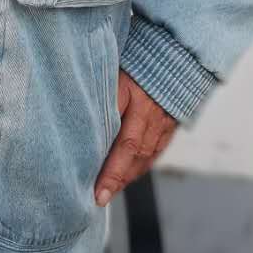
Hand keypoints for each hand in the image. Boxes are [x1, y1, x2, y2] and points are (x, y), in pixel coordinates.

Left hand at [94, 71, 177, 204]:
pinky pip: (155, 152)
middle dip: (116, 179)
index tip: (97, 191)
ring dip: (127, 176)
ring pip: (145, 157)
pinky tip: (128, 175)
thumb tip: (81, 118)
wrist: (171, 54)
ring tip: (109, 191)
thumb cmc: (134, 61)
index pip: (123, 144)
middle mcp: (152, 115)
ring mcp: (163, 123)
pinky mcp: (170, 126)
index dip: (111, 170)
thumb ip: (100, 95)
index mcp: (135, 99)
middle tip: (99, 198)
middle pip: (133, 155)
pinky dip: (140, 167)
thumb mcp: (113, 72)